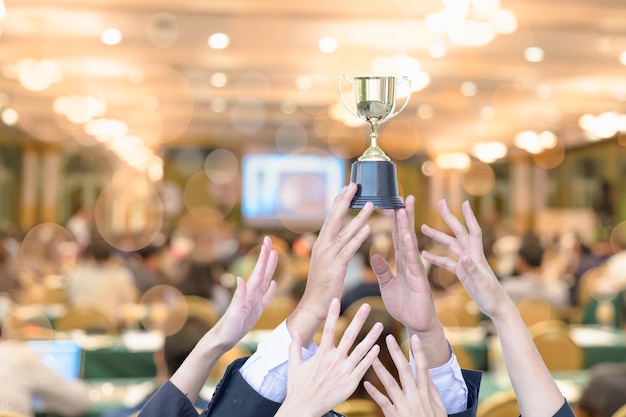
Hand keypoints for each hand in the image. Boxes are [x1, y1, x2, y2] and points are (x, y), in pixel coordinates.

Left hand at [210, 235, 277, 348]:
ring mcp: (254, 302)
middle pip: (262, 271)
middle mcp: (251, 294)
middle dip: (266, 256)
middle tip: (269, 240)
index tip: (266, 241)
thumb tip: (240, 278)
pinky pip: (266, 297)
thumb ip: (238, 297)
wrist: (222, 340)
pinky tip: (274, 283)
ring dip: (270, 268)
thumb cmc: (226, 329)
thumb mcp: (233, 314)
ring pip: (265, 280)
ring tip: (275, 255)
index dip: (263, 256)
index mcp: (248, 293)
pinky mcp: (256, 311)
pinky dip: (271, 289)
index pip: (258, 271)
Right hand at [277, 298, 381, 416]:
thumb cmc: (298, 387)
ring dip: (372, 336)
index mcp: (322, 353)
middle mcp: (334, 359)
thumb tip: (294, 332)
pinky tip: (378, 348)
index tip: (337, 299)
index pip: (329, 328)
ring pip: (361, 350)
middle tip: (367, 306)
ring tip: (380, 325)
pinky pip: (364, 367)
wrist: (304, 408)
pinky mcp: (351, 382)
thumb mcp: (294, 365)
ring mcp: (344, 371)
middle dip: (359, 319)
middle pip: (349, 334)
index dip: (333, 312)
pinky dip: (371, 357)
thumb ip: (295, 347)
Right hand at [288, 183, 373, 342]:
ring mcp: (328, 255)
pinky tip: (368, 228)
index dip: (338, 202)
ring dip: (358, 216)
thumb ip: (332, 248)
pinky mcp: (335, 266)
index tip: (346, 187)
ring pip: (345, 231)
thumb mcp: (326, 262)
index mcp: (321, 243)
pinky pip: (349, 248)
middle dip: (344, 200)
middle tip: (354, 184)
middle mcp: (322, 245)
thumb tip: (338, 238)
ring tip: (370, 204)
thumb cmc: (322, 285)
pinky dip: (358, 237)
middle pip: (334, 217)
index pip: (331, 217)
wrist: (314, 305)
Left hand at [364, 335, 446, 416]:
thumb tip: (429, 377)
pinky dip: (374, 393)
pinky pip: (383, 402)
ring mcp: (404, 405)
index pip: (423, 367)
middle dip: (396, 352)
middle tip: (388, 337)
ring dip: (380, 368)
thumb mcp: (440, 409)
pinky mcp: (395, 415)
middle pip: (404, 370)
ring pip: (390, 383)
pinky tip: (366, 383)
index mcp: (426, 393)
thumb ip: (434, 393)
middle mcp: (415, 396)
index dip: (418, 351)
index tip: (413, 336)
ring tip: (371, 356)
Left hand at [370, 195, 448, 365]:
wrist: (416, 325)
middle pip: (405, 235)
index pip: (397, 237)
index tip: (393, 204)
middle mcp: (409, 262)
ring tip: (404, 209)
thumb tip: (374, 255)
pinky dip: (409, 248)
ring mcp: (415, 270)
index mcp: (401, 263)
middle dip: (405, 216)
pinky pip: (412, 261)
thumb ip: (382, 271)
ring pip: (410, 244)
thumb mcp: (387, 287)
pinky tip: (407, 236)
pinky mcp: (419, 280)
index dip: (395, 221)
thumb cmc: (404, 306)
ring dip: (407, 226)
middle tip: (405, 196)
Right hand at [420, 199, 509, 318]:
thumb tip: (463, 257)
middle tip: (440, 203)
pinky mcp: (462, 273)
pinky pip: (447, 262)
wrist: (497, 308)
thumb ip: (472, 270)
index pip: (472, 232)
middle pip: (458, 233)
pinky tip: (424, 255)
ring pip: (450, 245)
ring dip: (437, 236)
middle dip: (449, 218)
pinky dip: (436, 258)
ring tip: (423, 227)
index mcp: (476, 257)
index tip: (463, 202)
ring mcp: (466, 264)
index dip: (469, 217)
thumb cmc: (492, 297)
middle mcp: (471, 256)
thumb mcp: (481, 285)